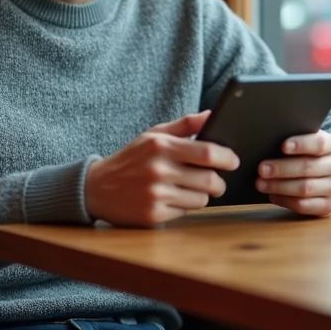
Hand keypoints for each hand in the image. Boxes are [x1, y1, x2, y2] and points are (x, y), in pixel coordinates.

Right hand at [85, 111, 239, 227]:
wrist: (96, 188)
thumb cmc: (131, 159)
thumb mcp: (153, 135)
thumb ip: (185, 125)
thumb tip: (213, 114)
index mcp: (160, 146)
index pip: (207, 153)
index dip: (227, 158)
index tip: (234, 160)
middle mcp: (158, 170)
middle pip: (210, 180)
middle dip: (219, 182)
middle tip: (216, 181)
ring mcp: (155, 195)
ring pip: (201, 199)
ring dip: (202, 195)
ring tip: (189, 188)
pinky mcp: (153, 215)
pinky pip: (185, 212)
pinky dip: (184, 206)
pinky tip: (171, 199)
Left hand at [255, 130, 330, 217]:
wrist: (326, 174)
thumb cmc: (307, 154)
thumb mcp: (305, 141)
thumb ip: (293, 140)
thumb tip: (267, 142)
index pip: (319, 143)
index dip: (301, 144)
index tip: (283, 146)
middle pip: (308, 167)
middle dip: (282, 168)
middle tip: (261, 169)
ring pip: (305, 188)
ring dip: (279, 186)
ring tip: (260, 183)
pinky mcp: (329, 206)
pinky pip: (304, 205)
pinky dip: (285, 201)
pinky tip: (272, 196)